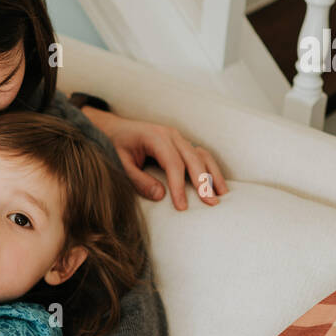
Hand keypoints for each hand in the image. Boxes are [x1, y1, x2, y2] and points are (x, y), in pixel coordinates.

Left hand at [83, 108, 227, 209]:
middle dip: (203, 182)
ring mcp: (178, 138)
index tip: (182, 206)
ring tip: (221, 194)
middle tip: (211, 203)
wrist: (114, 129)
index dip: (179, 186)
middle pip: (193, 158)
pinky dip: (210, 168)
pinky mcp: (181, 144)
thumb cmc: (115, 146)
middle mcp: (171, 135)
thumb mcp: (120, 163)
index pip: (173, 163)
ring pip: (202, 154)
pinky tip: (216, 183)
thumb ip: (137, 179)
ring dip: (213, 174)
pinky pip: (200, 154)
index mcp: (155, 137)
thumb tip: (160, 195)